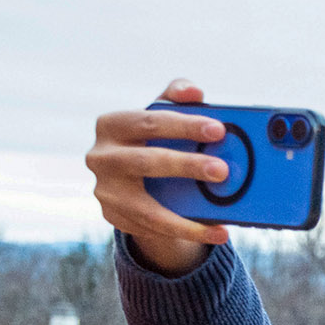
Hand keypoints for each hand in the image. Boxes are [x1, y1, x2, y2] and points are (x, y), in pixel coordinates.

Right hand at [85, 78, 229, 273]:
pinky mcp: (113, 216)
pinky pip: (151, 229)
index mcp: (111, 125)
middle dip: (187, 166)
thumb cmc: (149, 138)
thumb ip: (174, 97)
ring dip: (187, 219)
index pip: (149, 122)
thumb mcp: (158, 114)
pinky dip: (184, 232)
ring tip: (223, 224)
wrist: (125, 177)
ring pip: (147, 209)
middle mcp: (101, 157)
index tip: (219, 129)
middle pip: (147, 162)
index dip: (184, 125)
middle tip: (222, 171)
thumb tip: (193, 92)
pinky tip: (214, 232)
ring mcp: (105, 190)